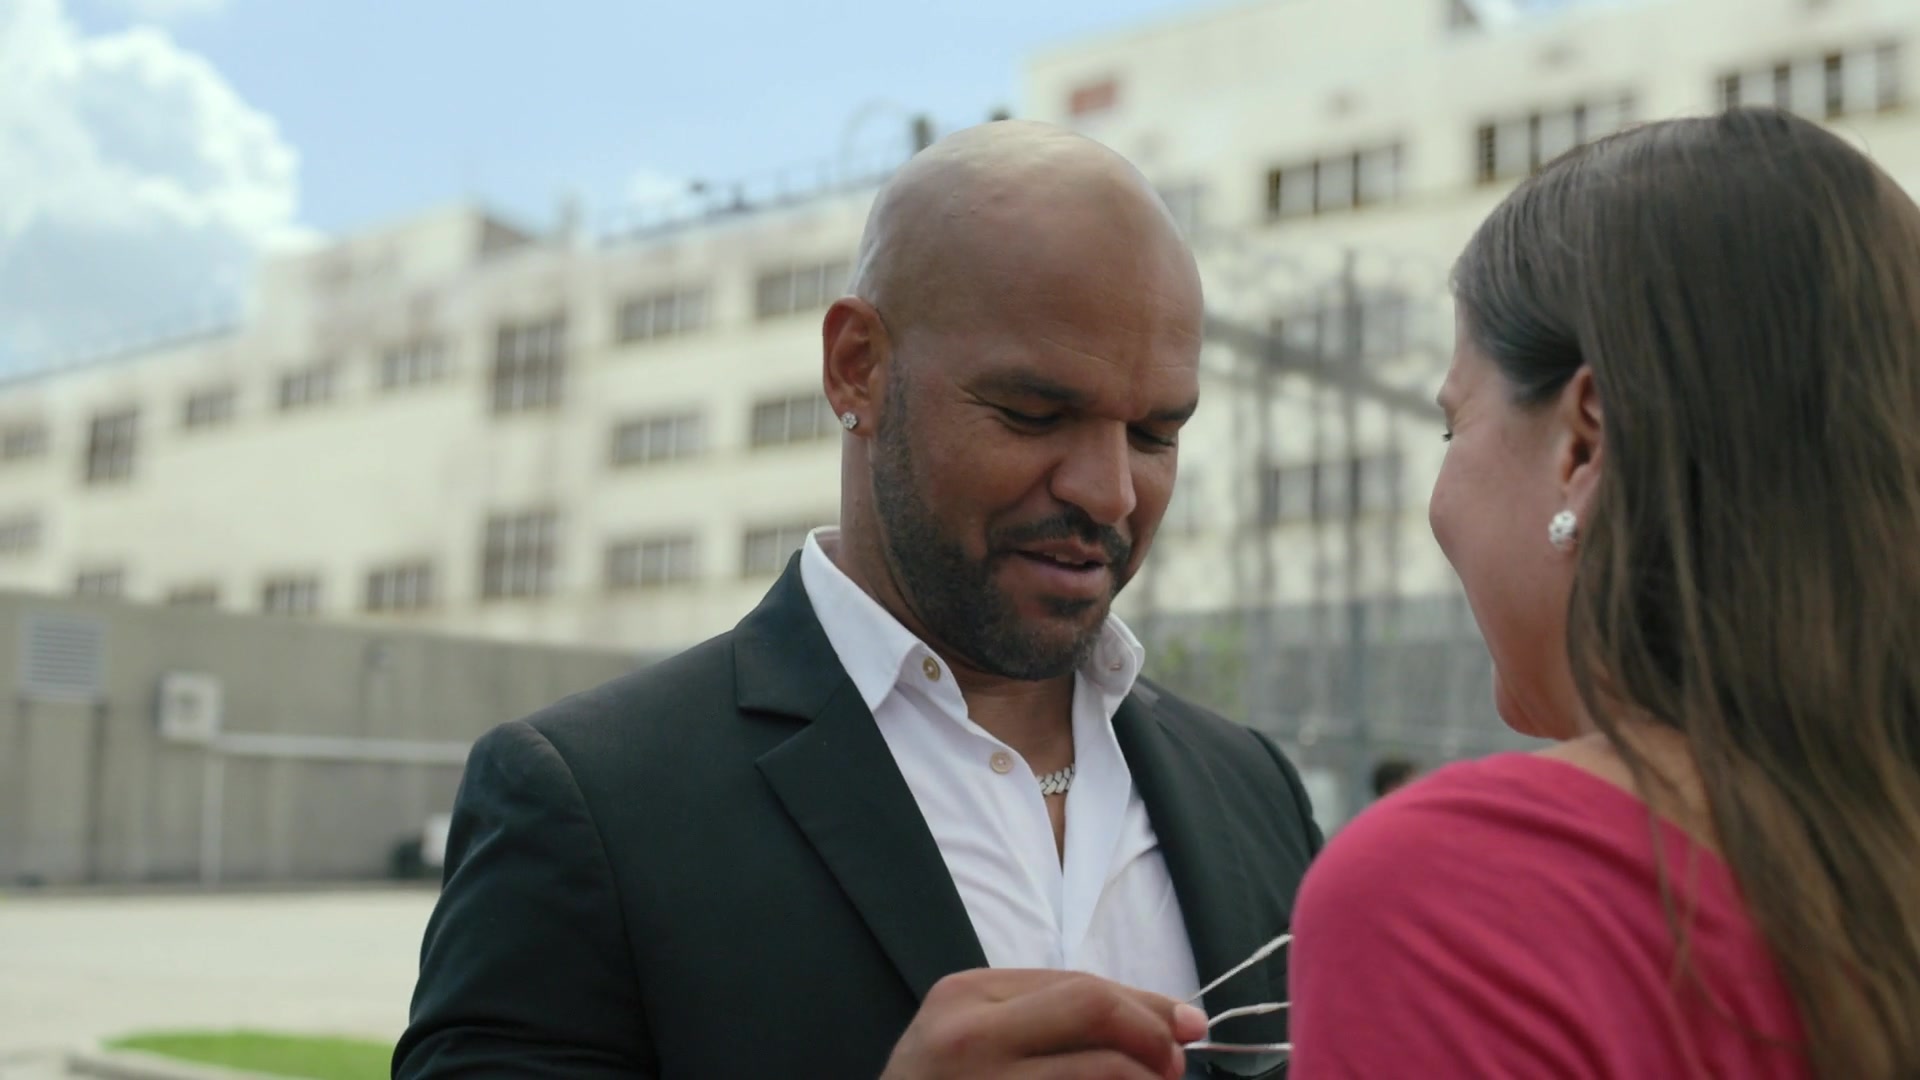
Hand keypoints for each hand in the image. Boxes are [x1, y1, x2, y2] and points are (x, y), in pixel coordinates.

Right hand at [880, 968, 1209, 1079]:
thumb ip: (1051, 1018)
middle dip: (1151, 1033)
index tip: (1188, 1027)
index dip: (1147, 1006)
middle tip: (1175, 1066)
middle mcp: (970, 1036)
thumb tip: (1171, 1019)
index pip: (1080, 985)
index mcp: (966, 996)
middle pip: (1092, 1007)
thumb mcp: (977, 1036)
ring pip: (1099, 1071)